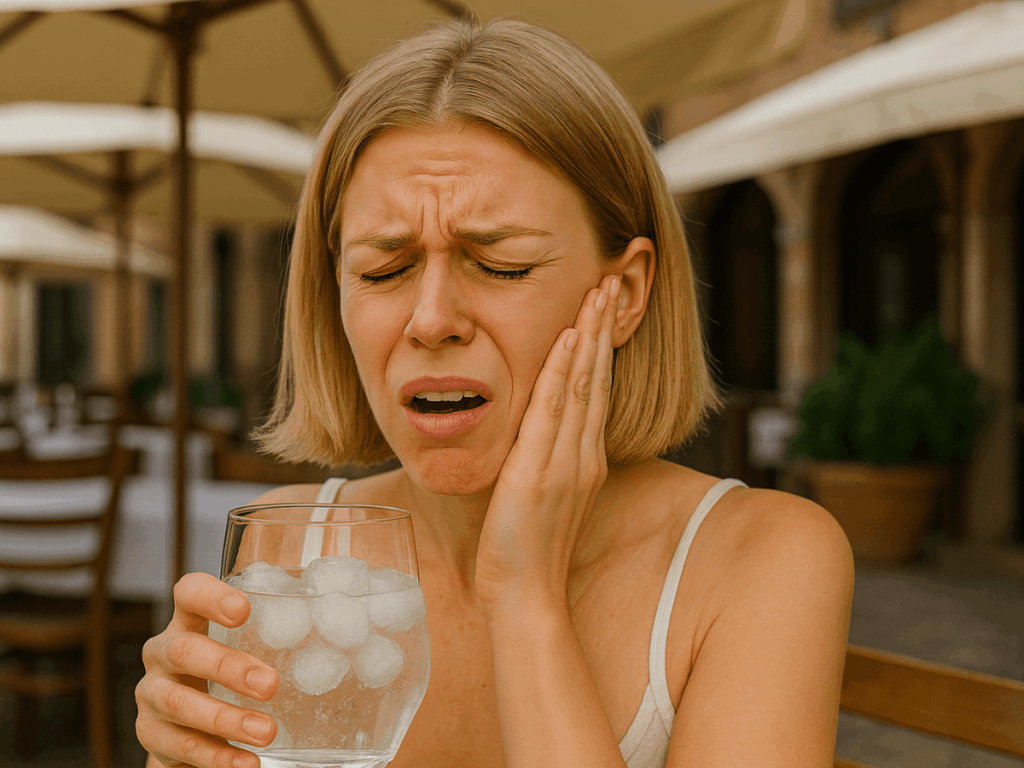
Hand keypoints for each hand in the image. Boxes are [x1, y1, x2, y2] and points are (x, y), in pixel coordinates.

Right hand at [136, 573, 279, 767]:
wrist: (182, 724)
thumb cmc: (225, 673)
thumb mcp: (244, 649)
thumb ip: (281, 639)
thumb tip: (359, 643)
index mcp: (187, 622)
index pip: (188, 593)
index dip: (211, 597)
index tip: (244, 609)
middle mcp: (162, 653)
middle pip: (184, 651)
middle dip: (228, 668)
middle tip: (271, 685)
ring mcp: (151, 693)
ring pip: (179, 703)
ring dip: (226, 719)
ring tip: (267, 732)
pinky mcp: (151, 733)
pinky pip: (180, 745)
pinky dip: (216, 756)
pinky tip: (246, 762)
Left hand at [475, 274, 619, 613]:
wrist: (527, 595)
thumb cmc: (529, 550)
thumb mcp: (547, 496)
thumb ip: (551, 461)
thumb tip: (542, 433)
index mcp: (585, 458)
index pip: (597, 391)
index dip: (601, 347)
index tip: (604, 308)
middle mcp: (584, 454)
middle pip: (598, 378)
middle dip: (604, 327)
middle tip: (613, 280)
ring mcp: (565, 461)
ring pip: (582, 385)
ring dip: (590, 335)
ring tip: (598, 292)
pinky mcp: (539, 470)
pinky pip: (553, 410)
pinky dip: (562, 371)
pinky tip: (568, 339)